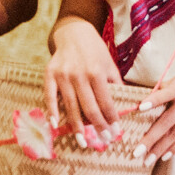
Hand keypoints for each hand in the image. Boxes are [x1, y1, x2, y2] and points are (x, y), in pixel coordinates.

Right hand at [46, 17, 126, 133]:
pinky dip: (52, 111)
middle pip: (89, 108)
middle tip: (103, 140)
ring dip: (76, 127)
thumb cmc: (95, 51)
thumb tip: (125, 106)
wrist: (73, 33)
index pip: (106, 103)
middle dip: (98, 127)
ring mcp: (63, 75)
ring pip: (71, 106)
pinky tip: (54, 124)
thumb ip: (116, 84)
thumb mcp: (110, 64)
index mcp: (97, 73)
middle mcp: (80, 75)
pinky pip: (50, 96)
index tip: (116, 133)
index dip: (111, 119)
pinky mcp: (49, 74)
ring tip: (82, 141)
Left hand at [136, 62, 174, 159]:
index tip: (140, 108)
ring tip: (147, 160)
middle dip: (150, 139)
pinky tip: (165, 156)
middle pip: (166, 122)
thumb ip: (170, 86)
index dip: (153, 101)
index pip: (165, 94)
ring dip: (160, 149)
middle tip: (137, 151)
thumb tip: (150, 95)